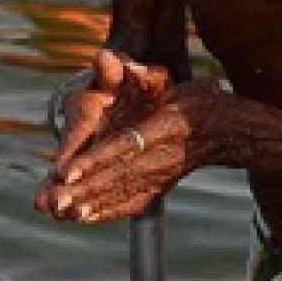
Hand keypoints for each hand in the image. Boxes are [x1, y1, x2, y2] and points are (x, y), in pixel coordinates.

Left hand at [36, 81, 220, 224]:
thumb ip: (145, 76)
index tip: (66, 173)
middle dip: (83, 190)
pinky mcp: (160, 188)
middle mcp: (160, 157)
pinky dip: (106, 212)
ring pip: (120, 193)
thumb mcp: (176, 84)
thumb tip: (116, 63)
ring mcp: (160, 176)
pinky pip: (131, 203)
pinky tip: (83, 217)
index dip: (94, 162)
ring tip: (60, 211)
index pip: (123, 147)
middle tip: (53, 200)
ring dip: (89, 204)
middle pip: (116, 176)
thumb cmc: (198, 101)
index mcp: (163, 129)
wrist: (228, 130)